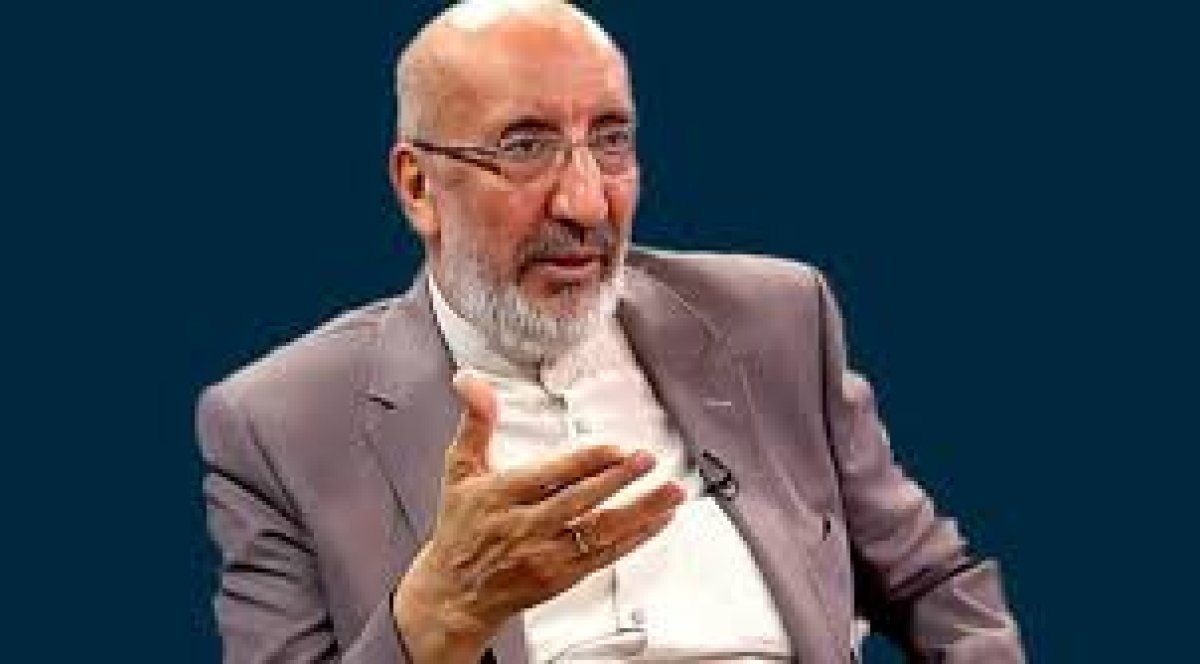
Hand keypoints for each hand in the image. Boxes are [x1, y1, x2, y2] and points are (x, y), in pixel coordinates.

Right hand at [394, 370, 683, 663]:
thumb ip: (476, 422)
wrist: (456, 595)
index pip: (549, 476)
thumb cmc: (461, 528)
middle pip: (578, 502)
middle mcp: (524, 527)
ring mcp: (546, 555)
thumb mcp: (459, 470)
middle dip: (617, 480)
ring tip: (670, 491)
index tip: (615, 449)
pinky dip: (637, 537)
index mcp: (500, 496)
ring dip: (640, 511)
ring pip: (599, 531)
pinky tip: (660, 519)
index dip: (585, 462)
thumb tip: (471, 381)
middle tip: (647, 459)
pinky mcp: (563, 577)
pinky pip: (606, 555)